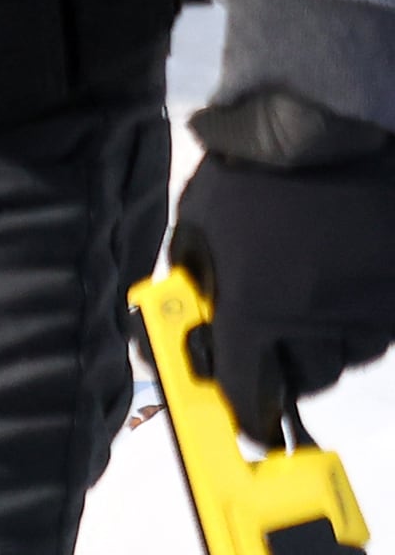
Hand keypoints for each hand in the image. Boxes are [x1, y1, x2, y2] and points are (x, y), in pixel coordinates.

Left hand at [170, 103, 394, 438]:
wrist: (324, 133)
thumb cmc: (249, 179)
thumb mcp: (197, 234)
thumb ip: (193, 288)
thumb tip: (180, 331)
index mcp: (255, 310)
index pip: (247, 389)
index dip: (244, 411)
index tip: (245, 421)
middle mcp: (314, 320)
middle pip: (304, 380)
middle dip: (285, 368)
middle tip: (273, 342)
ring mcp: (365, 309)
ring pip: (345, 356)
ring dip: (323, 344)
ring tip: (305, 301)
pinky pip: (377, 329)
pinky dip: (358, 321)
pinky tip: (339, 287)